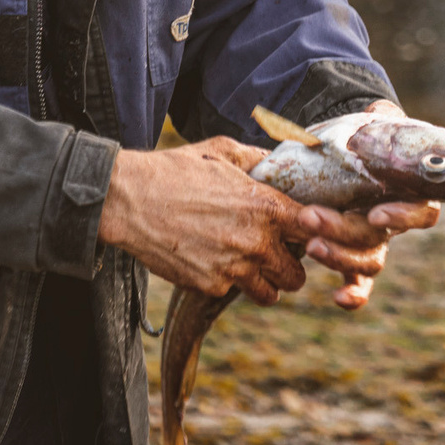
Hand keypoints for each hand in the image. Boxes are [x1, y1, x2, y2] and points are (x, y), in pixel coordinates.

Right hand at [98, 138, 308, 304]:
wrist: (130, 199)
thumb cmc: (175, 170)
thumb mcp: (222, 151)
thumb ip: (257, 158)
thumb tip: (279, 160)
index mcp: (265, 206)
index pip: (313, 229)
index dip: (310, 232)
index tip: (299, 230)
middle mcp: (257, 241)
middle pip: (298, 274)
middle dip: (290, 266)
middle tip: (275, 256)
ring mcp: (234, 269)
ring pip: (271, 293)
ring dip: (265, 283)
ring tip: (250, 267)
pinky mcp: (210, 286)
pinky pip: (232, 292)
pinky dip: (227, 282)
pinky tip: (212, 261)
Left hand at [295, 100, 440, 309]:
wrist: (353, 156)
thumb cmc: (369, 139)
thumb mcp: (376, 124)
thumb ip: (381, 118)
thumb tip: (379, 111)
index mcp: (410, 191)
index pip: (423, 212)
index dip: (403, 216)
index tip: (377, 212)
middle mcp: (396, 221)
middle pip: (380, 237)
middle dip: (345, 231)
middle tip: (310, 218)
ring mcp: (378, 241)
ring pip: (371, 262)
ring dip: (340, 258)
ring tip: (309, 246)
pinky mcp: (357, 256)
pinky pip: (362, 284)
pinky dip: (354, 296)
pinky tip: (337, 299)